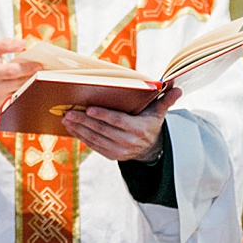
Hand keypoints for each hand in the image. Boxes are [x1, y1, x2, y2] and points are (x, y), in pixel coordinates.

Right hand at [0, 39, 42, 117]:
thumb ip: (4, 44)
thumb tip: (22, 43)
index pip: (13, 71)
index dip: (28, 68)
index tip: (40, 65)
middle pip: (20, 83)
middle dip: (35, 76)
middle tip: (47, 71)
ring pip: (22, 93)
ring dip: (34, 86)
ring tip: (42, 78)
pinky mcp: (2, 108)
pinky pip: (19, 101)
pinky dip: (28, 94)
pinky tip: (34, 88)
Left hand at [60, 87, 182, 161]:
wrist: (150, 147)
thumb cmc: (151, 123)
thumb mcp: (159, 112)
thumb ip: (166, 100)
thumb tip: (176, 87)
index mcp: (140, 129)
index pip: (119, 122)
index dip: (103, 116)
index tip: (89, 109)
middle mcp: (129, 142)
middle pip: (103, 130)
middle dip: (84, 121)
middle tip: (69, 112)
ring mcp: (119, 151)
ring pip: (95, 139)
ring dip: (79, 129)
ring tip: (66, 118)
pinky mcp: (112, 156)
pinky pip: (93, 146)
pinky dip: (81, 137)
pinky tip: (72, 128)